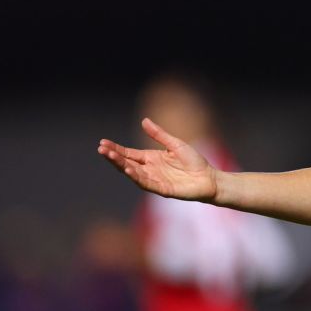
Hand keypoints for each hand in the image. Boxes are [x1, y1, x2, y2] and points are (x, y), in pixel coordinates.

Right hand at [97, 118, 217, 200]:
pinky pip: (147, 183)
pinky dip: (137, 177)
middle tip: (101, 149)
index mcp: (150, 159)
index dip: (115, 149)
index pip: (128, 154)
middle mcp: (150, 170)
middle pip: (127, 163)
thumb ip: (159, 135)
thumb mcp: (175, 144)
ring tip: (110, 157)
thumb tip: (144, 121)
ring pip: (133, 173)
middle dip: (113, 157)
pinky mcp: (163, 189)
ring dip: (121, 166)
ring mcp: (155, 180)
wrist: (209, 178)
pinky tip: (128, 169)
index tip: (102, 143)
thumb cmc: (194, 162)